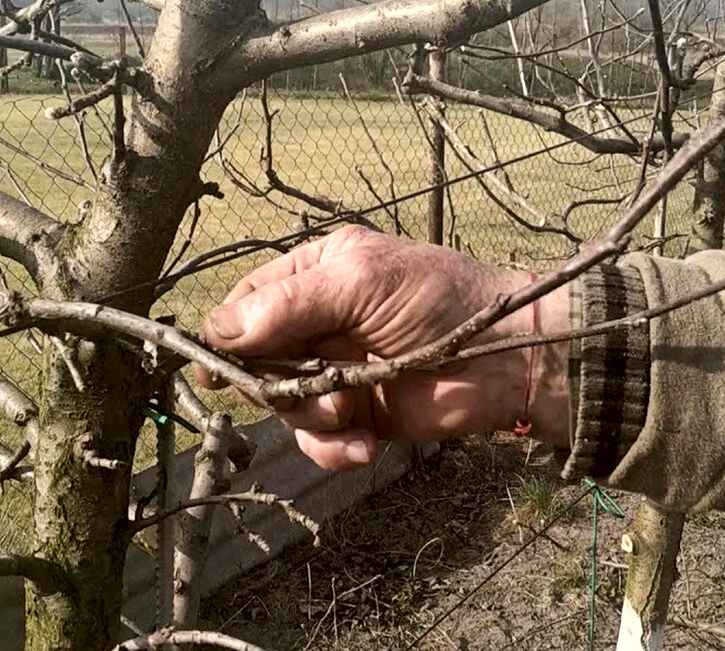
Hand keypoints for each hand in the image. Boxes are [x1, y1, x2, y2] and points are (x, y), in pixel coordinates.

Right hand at [196, 226, 568, 469]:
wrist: (507, 357)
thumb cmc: (439, 299)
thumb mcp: (361, 282)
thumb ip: (289, 304)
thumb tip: (218, 331)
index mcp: (315, 274)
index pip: (247, 304)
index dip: (227, 338)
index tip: (217, 369)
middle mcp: (318, 324)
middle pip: (255, 362)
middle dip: (273, 384)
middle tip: (303, 390)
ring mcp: (336, 372)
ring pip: (282, 407)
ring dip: (309, 417)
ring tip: (348, 412)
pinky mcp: (359, 416)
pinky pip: (319, 442)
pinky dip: (334, 449)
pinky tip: (364, 446)